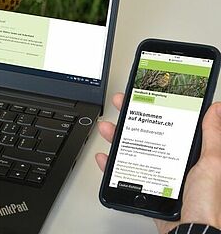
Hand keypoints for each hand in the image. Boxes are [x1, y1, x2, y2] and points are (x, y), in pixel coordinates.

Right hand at [95, 93, 220, 232]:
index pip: (170, 123)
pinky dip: (111, 166)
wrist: (191, 232)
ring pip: (132, 150)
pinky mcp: (145, 189)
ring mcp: (156, 175)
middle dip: (131, 116)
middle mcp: (171, 162)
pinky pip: (123, 174)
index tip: (146, 95)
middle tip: (121, 103)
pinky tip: (106, 158)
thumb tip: (216, 110)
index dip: (156, 107)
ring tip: (108, 128)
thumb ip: (212, 136)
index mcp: (189, 153)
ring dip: (116, 137)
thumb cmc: (207, 203)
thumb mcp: (213, 164)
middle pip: (147, 133)